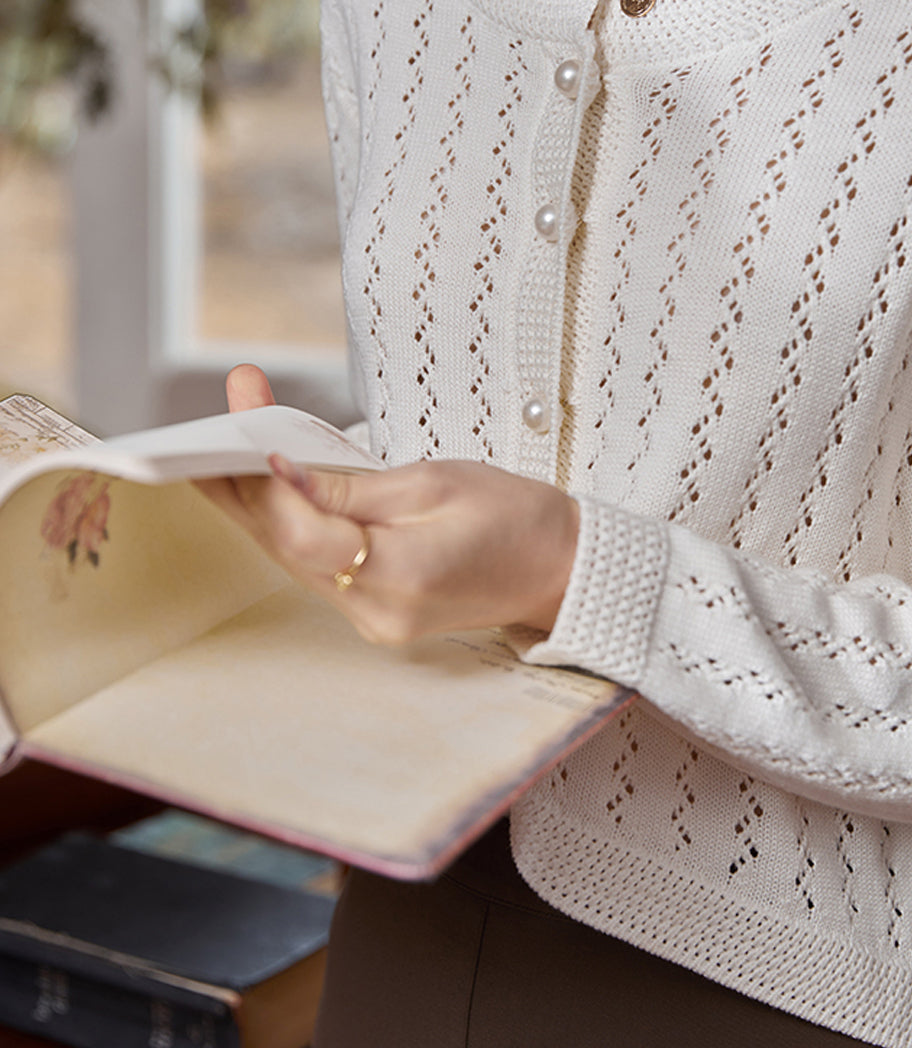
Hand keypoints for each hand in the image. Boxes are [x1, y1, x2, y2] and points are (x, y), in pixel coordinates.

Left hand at [198, 365, 577, 644]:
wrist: (560, 567)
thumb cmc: (511, 515)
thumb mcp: (434, 482)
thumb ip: (351, 488)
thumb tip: (281, 473)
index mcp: (400, 574)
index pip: (304, 531)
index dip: (269, 484)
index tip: (249, 434)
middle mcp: (375, 609)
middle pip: (283, 547)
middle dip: (243, 484)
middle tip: (215, 429)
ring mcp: (372, 619)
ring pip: (292, 557)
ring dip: (260, 503)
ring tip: (231, 446)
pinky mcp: (373, 613)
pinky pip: (316, 566)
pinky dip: (292, 525)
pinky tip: (273, 488)